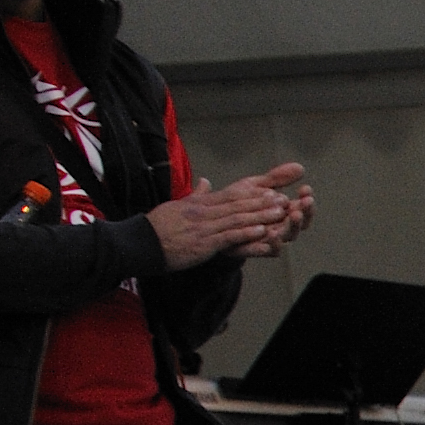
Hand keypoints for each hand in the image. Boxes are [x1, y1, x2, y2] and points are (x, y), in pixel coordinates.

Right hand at [149, 166, 306, 269]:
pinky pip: (229, 237)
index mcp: (199, 204)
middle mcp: (203, 213)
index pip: (230, 196)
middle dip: (262, 202)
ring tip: (281, 212)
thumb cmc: (158, 227)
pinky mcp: (203, 243)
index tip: (272, 191)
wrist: (141, 243)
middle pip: (238, 205)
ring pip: (237, 219)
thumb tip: (205, 181)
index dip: (253, 194)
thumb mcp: (177, 206)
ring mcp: (204, 227)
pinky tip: (263, 231)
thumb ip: (195, 195)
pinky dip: (247, 233)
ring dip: (261, 215)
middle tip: (284, 200)